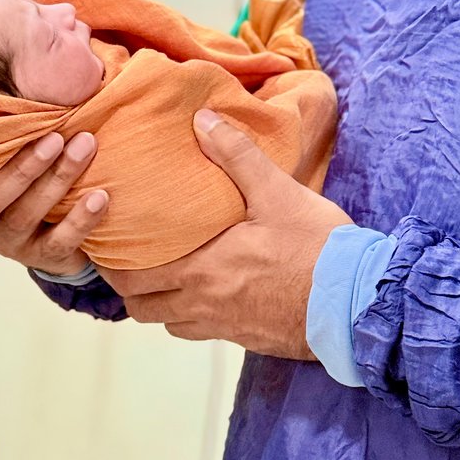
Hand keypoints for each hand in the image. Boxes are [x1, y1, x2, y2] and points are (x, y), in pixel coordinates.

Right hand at [0, 132, 108, 276]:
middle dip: (23, 163)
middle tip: (54, 133)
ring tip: (86, 145)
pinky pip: (60, 242)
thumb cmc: (34, 170)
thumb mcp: (10, 147)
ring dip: (59, 178)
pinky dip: (82, 218)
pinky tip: (102, 196)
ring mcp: (10, 240)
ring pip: (28, 214)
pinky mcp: (44, 256)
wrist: (68, 221)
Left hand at [100, 110, 350, 357]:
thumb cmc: (317, 249)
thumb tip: (202, 121)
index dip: (112, 264)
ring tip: (164, 273)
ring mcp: (225, 326)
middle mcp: (204, 304)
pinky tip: (209, 291)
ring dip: (160, 303)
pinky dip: (192, 315)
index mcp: (202, 269)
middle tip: (128, 258)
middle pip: (143, 307)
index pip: (135, 277)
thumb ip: (236, 156)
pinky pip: (202, 331)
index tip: (104, 245)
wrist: (354, 305)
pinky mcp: (248, 338)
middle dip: (129, 285)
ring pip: (170, 323)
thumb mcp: (277, 192)